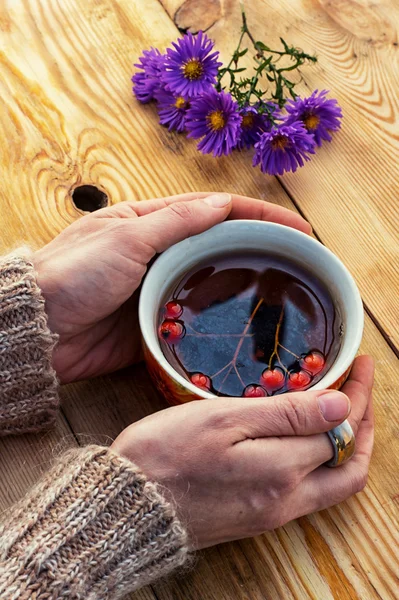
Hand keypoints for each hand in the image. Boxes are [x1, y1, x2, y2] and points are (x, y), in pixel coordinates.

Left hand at [34, 192, 309, 382]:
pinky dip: (217, 319)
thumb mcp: (125, 238)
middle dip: (258, 250)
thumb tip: (220, 205)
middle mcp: (158, 253)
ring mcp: (159, 289)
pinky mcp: (154, 324)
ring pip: (210, 283)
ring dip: (242, 285)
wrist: (37, 330)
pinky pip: (194, 319)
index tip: (297, 227)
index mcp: (150, 222)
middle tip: (299, 263)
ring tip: (281, 293)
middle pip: (218, 246)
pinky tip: (240, 325)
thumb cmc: (72, 275)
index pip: (214, 210)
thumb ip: (174, 223)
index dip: (258, 215)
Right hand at [112, 356, 373, 548]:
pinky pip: (307, 492)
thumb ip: (285, 415)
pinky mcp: (256, 518)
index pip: (343, 431)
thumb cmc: (166, 454)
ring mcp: (272, 513)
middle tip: (361, 389)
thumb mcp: (223, 420)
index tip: (361, 365)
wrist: (128, 506)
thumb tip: (341, 405)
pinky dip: (319, 462)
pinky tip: (304, 439)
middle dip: (365, 425)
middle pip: (350, 467)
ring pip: (332, 482)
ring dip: (346, 445)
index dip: (358, 396)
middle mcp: (286, 499)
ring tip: (342, 410)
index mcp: (282, 470)